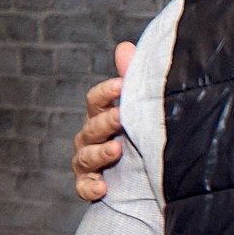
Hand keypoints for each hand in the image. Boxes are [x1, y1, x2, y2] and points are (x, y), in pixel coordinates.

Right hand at [73, 40, 136, 201]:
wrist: (149, 176)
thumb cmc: (140, 134)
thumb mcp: (139, 107)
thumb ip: (132, 78)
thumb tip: (125, 47)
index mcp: (101, 116)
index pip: (96, 101)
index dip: (106, 92)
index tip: (121, 85)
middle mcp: (90, 137)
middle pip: (91, 127)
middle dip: (106, 122)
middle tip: (122, 117)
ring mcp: (88, 162)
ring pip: (85, 156)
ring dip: (99, 153)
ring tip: (117, 150)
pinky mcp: (91, 185)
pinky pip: (84, 187)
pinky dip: (90, 187)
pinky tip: (102, 188)